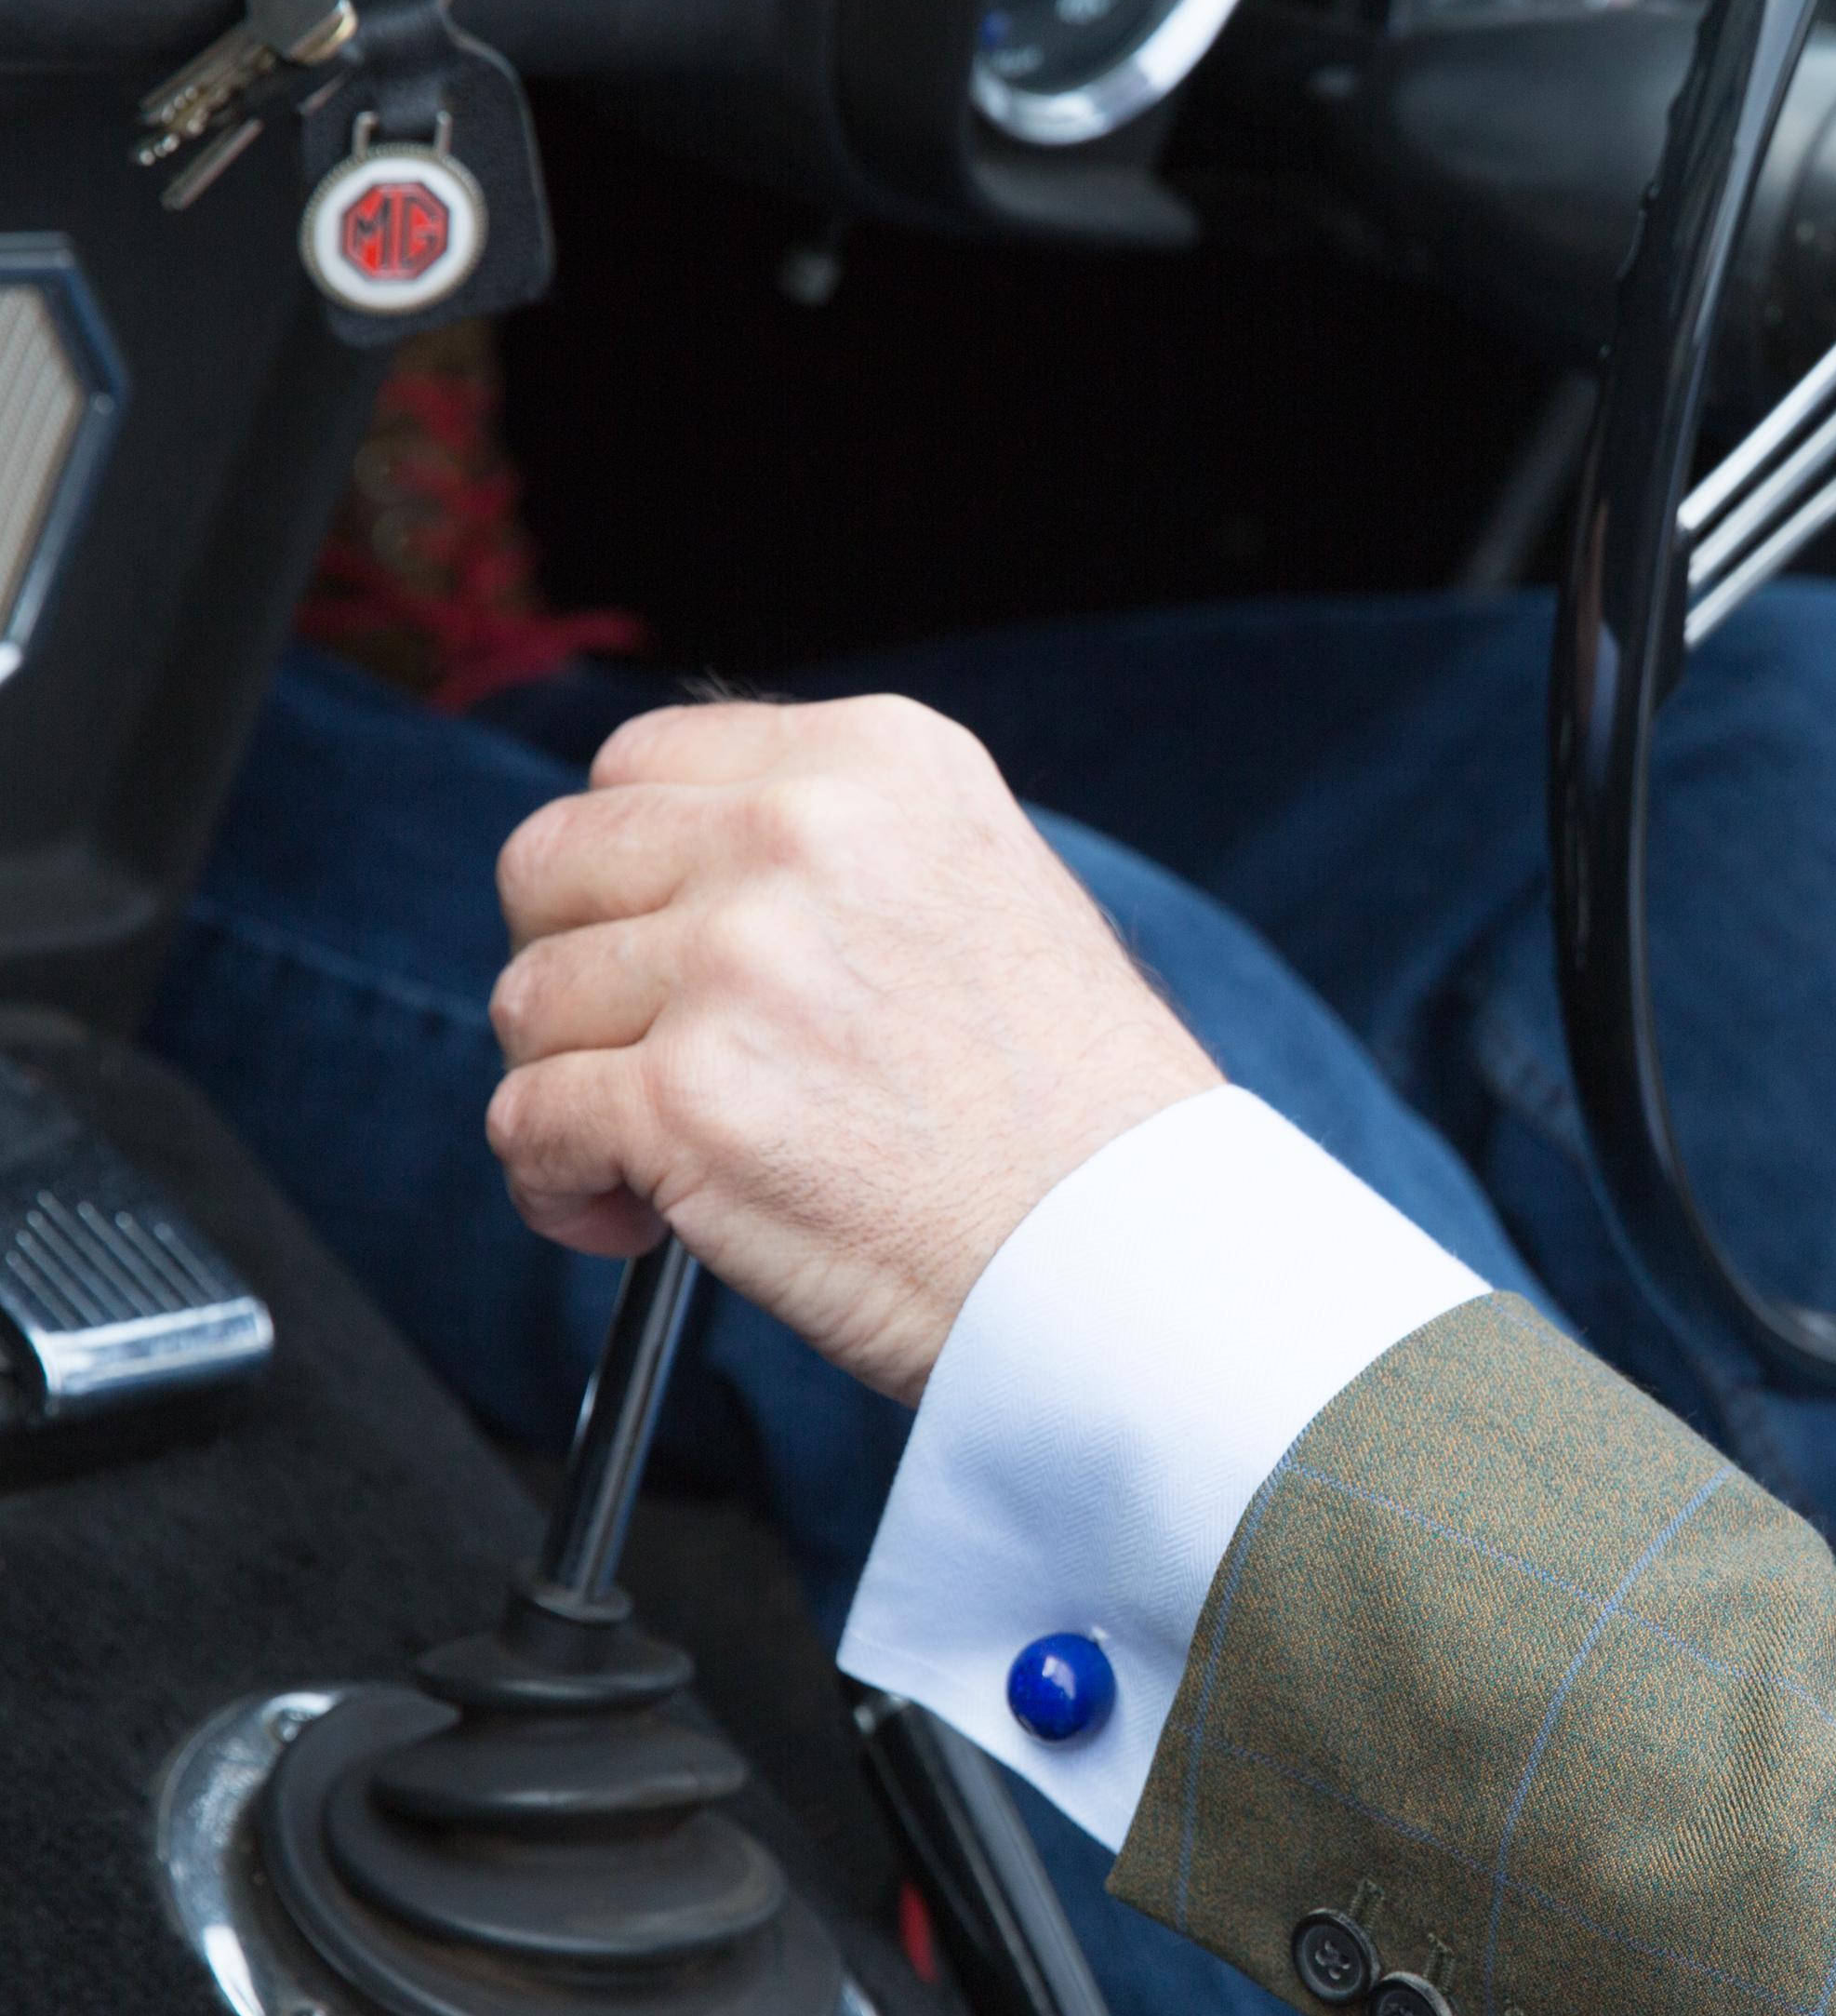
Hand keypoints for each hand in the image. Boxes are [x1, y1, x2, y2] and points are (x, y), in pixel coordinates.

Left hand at [484, 695, 1222, 1401]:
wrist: (1130, 1254)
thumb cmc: (1077, 1110)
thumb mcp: (988, 887)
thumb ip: (840, 850)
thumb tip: (683, 872)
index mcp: (881, 761)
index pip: (642, 760)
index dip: (628, 869)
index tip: (655, 943)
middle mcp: (801, 835)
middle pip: (553, 860)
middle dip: (572, 965)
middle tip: (637, 1047)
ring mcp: (738, 965)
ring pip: (530, 1001)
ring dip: (574, 1087)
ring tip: (664, 1155)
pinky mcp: (687, 1102)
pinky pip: (526, 1122)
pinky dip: (560, 1187)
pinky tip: (639, 1217)